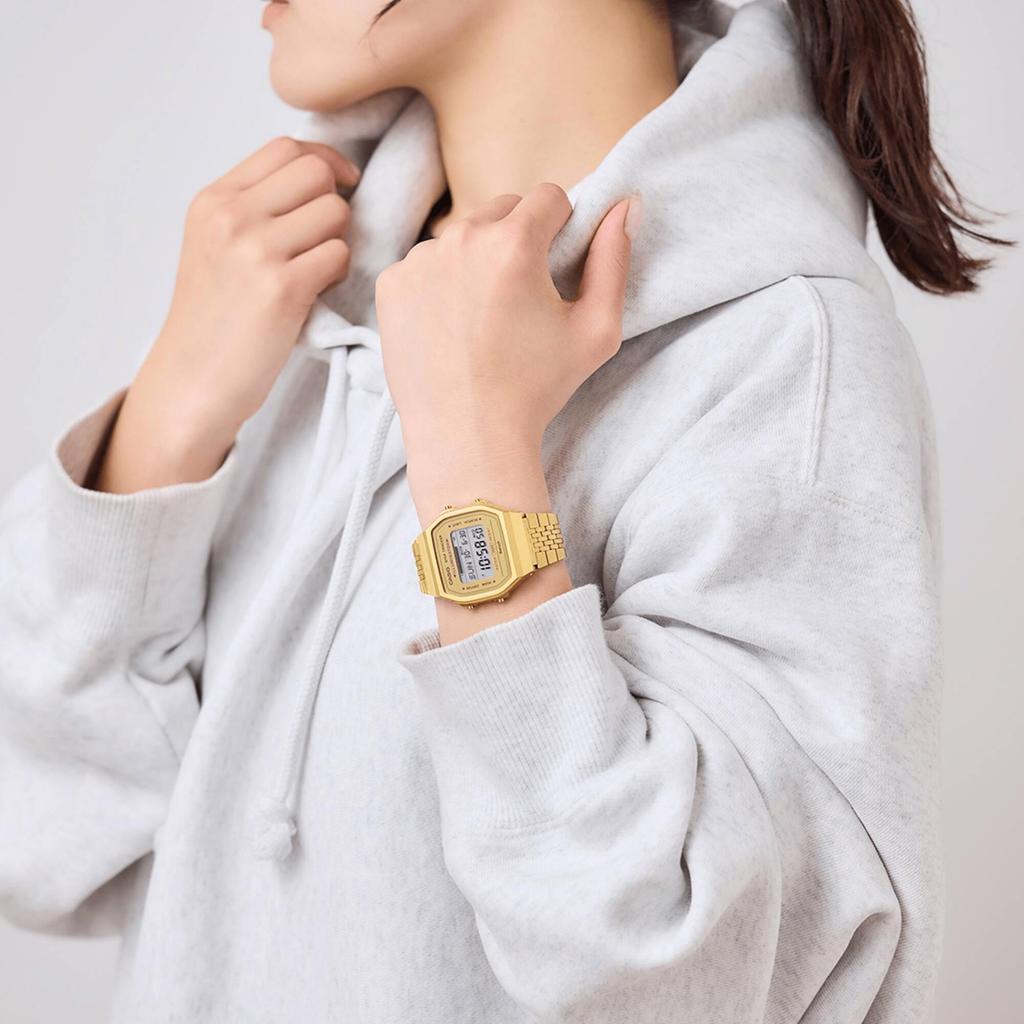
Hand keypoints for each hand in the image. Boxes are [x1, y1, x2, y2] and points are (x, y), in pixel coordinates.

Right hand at [94, 136, 361, 491]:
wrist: (193, 380)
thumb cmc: (214, 320)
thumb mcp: (214, 247)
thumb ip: (253, 209)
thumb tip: (318, 177)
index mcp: (214, 201)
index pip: (285, 148)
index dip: (324, 161)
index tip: (339, 185)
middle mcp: (231, 217)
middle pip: (316, 172)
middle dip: (335, 200)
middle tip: (327, 236)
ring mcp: (255, 251)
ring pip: (335, 213)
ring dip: (339, 241)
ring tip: (317, 270)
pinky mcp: (282, 288)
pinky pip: (339, 256)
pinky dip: (340, 272)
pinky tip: (317, 292)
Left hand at [374, 183, 636, 478]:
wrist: (467, 437)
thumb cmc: (536, 388)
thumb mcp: (596, 329)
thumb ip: (614, 259)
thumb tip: (625, 204)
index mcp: (513, 242)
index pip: (548, 196)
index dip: (561, 228)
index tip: (555, 267)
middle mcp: (459, 239)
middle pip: (502, 208)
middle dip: (517, 238)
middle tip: (520, 297)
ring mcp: (418, 261)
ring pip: (461, 235)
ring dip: (477, 258)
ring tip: (484, 316)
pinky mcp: (392, 285)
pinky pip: (425, 263)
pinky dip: (440, 283)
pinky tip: (451, 327)